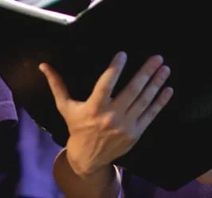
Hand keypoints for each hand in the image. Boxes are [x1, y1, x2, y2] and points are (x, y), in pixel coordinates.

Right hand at [39, 52, 172, 176]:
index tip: (123, 54)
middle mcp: (111, 116)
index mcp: (94, 107)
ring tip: (165, 69)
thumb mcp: (65, 106)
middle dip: (146, 72)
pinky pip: (151, 114)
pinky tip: (168, 89)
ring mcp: (126, 125)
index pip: (106, 84)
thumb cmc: (77, 127)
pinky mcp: (136, 133)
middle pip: (132, 90)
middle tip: (157, 58)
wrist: (89, 157)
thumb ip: (57, 84)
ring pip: (144, 100)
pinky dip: (160, 101)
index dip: (115, 68)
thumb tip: (43, 65)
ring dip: (156, 83)